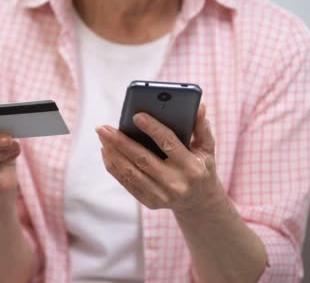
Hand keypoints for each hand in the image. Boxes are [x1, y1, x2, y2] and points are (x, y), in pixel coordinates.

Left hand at [96, 105, 226, 216]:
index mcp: (192, 167)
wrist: (199, 201)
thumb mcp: (207, 149)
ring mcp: (162, 195)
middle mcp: (176, 183)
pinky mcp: (150, 202)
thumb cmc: (201, 167)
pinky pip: (127, 182)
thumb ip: (202, 127)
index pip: (168, 143)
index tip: (136, 115)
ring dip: (113, 153)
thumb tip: (199, 106)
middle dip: (120, 142)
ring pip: (131, 172)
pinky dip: (114, 166)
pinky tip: (107, 151)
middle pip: (142, 159)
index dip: (152, 128)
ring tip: (102, 136)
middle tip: (103, 127)